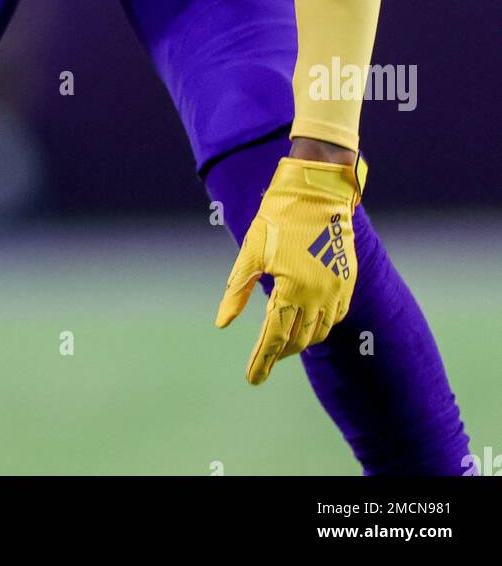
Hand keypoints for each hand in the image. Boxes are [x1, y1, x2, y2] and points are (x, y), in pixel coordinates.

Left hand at [215, 153, 365, 385]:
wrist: (318, 189)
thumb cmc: (279, 216)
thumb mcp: (251, 251)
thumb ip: (237, 290)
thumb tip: (222, 323)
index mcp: (291, 290)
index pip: (274, 338)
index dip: (263, 361)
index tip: (253, 379)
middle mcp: (318, 296)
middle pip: (297, 340)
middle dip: (279, 352)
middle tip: (263, 358)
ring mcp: (337, 290)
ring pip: (319, 332)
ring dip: (300, 341)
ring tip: (283, 341)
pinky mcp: (347, 280)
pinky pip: (336, 316)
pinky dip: (322, 325)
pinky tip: (309, 322)